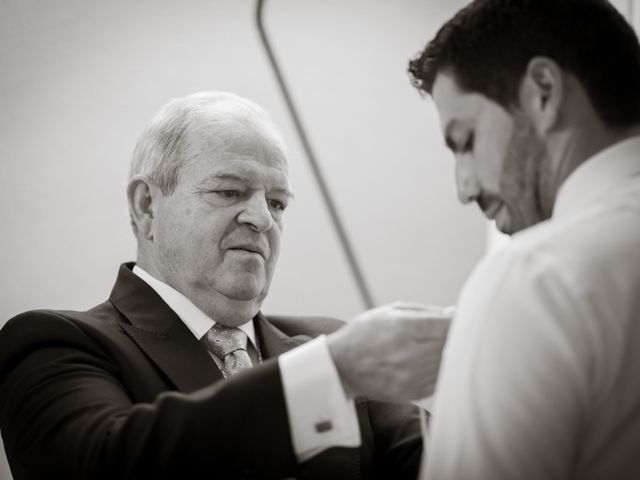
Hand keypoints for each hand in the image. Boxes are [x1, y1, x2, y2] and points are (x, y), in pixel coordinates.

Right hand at [327, 302, 452, 401]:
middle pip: (453, 344)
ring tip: (439, 345)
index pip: (450, 325)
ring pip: (449, 363)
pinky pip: (441, 379)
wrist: (340, 366)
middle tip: (457, 330)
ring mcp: (412, 376)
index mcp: (404, 327)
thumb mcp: (390, 312)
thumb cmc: (366, 333)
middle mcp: (410, 353)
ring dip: (450, 353)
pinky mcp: (413, 392)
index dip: (462, 321)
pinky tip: (431, 361)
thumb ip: (426, 312)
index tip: (463, 318)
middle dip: (458, 336)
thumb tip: (456, 313)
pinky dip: (442, 369)